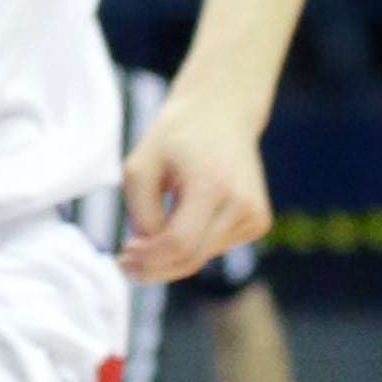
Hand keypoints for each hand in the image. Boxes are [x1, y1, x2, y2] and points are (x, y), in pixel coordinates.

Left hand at [125, 92, 270, 281]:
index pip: (180, 241)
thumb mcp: (140, 165)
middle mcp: (242, 205)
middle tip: (126, 265)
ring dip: (170, 256)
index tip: (123, 257)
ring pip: (202, 256)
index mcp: (212, 185)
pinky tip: (180, 220)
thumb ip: (140, 212)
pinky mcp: (259, 223)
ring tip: (147, 237)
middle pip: (192, 257)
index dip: (148, 257)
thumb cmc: (174, 138)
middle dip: (155, 267)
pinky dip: (191, 245)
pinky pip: (214, 247)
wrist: (221, 114)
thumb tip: (148, 254)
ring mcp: (255, 216)